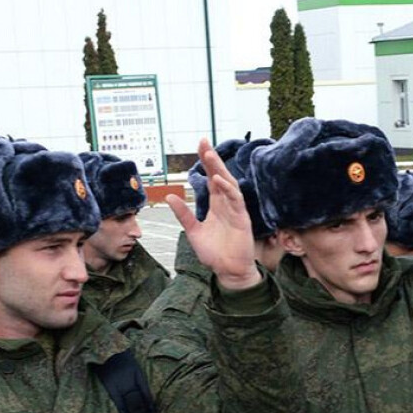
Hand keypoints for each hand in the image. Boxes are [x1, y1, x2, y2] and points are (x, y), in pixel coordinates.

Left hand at [166, 138, 259, 289]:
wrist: (228, 271)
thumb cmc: (214, 253)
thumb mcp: (193, 231)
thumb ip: (183, 214)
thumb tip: (169, 196)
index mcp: (217, 205)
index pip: (211, 178)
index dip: (206, 162)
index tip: (200, 145)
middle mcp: (227, 204)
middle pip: (220, 176)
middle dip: (212, 159)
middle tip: (203, 142)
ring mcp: (236, 210)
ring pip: (229, 184)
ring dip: (219, 169)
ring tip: (209, 155)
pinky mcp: (242, 219)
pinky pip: (236, 200)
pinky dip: (227, 189)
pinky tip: (218, 180)